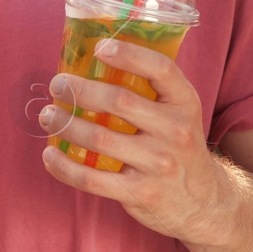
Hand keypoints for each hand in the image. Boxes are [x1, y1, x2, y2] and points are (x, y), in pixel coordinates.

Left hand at [38, 38, 237, 245]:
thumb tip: (92, 61)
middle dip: (79, 90)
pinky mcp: (140, 193)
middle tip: (58, 85)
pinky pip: (91, 178)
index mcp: (185, 102)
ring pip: (99, 138)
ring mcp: (158, 164)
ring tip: (49, 116)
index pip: (161, 70)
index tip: (99, 48)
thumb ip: (149, 90)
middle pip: (119, 101)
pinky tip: (50, 155)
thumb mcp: (179, 113)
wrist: (203, 203)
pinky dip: (64, 166)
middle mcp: (175, 131)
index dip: (129, 54)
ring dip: (65, 124)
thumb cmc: (177, 146)